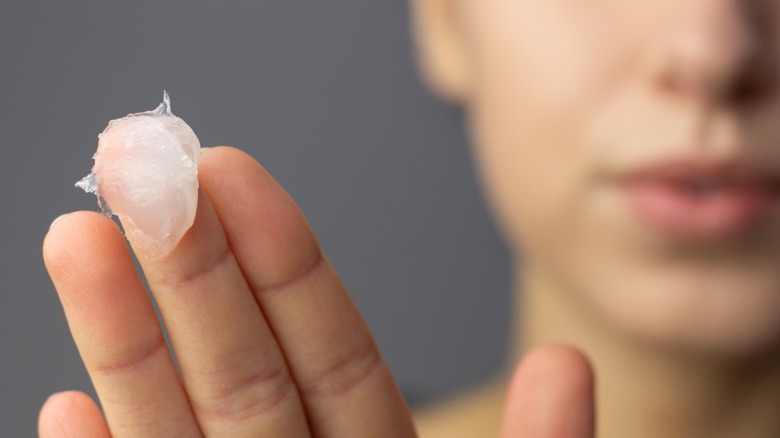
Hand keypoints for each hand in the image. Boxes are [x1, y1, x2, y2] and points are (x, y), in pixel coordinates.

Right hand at [38, 146, 594, 436]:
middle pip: (239, 371)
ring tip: (76, 240)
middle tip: (139, 168)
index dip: (280, 260)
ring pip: (175, 430)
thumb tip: (565, 365)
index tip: (231, 170)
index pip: (329, 350)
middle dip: (188, 271)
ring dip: (120, 343)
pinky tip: (58, 412)